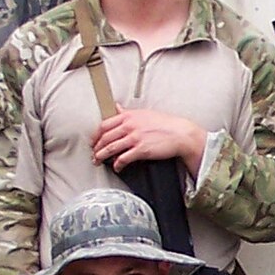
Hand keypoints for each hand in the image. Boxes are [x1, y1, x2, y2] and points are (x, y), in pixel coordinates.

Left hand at [93, 109, 207, 172]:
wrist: (181, 133)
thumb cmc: (166, 124)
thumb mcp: (144, 113)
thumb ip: (128, 112)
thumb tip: (117, 108)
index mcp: (128, 116)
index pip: (104, 125)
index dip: (95, 136)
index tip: (93, 142)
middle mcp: (129, 126)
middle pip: (104, 138)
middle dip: (96, 148)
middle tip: (94, 155)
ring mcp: (134, 138)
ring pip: (110, 148)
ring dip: (102, 157)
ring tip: (99, 162)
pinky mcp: (141, 150)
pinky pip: (123, 158)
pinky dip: (117, 164)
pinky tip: (117, 167)